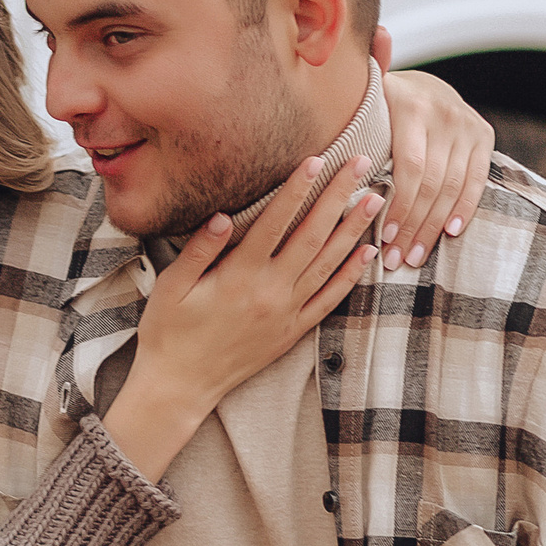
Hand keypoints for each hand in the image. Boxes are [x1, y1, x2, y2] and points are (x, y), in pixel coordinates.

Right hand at [109, 149, 383, 482]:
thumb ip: (199, 250)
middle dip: (338, 196)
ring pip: (328, 263)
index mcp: (239, 275)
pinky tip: (367, 253)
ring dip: (354, 229)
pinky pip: (329, 300)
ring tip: (376, 199)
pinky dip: (350, 275)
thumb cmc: (169, 333)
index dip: (297, 188)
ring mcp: (286, 313)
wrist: (181, 386)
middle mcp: (270, 291)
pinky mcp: (292, 332)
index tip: (317, 159)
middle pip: (312, 235)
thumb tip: (221, 215)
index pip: (275, 221)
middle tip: (362, 163)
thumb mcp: (172, 288)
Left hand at [375, 33, 494, 271]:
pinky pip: (476, 180)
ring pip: (453, 187)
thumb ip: (365, 75)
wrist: (423, 86)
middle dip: (413, 225)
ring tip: (416, 256)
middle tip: (398, 260)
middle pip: (431, 184)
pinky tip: (449, 233)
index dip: (399, 207)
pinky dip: (464, 209)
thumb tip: (375, 35)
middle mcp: (443, 112)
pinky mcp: (483, 137)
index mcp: (409, 105)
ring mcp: (466, 124)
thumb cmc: (380, 103)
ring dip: (434, 227)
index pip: (409, 168)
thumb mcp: (366, 92)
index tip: (385, 238)